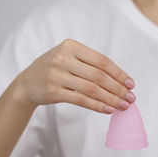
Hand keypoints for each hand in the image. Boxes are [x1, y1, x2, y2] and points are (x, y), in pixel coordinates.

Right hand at [15, 39, 135, 113]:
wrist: (27, 82)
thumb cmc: (56, 69)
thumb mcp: (70, 58)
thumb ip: (91, 65)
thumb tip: (121, 82)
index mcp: (71, 46)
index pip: (102, 61)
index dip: (119, 73)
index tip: (131, 84)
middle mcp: (63, 58)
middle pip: (99, 75)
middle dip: (118, 88)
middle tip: (130, 98)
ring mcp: (56, 74)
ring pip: (91, 89)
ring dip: (111, 99)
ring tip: (123, 106)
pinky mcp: (53, 91)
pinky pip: (81, 100)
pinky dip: (97, 106)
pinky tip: (108, 110)